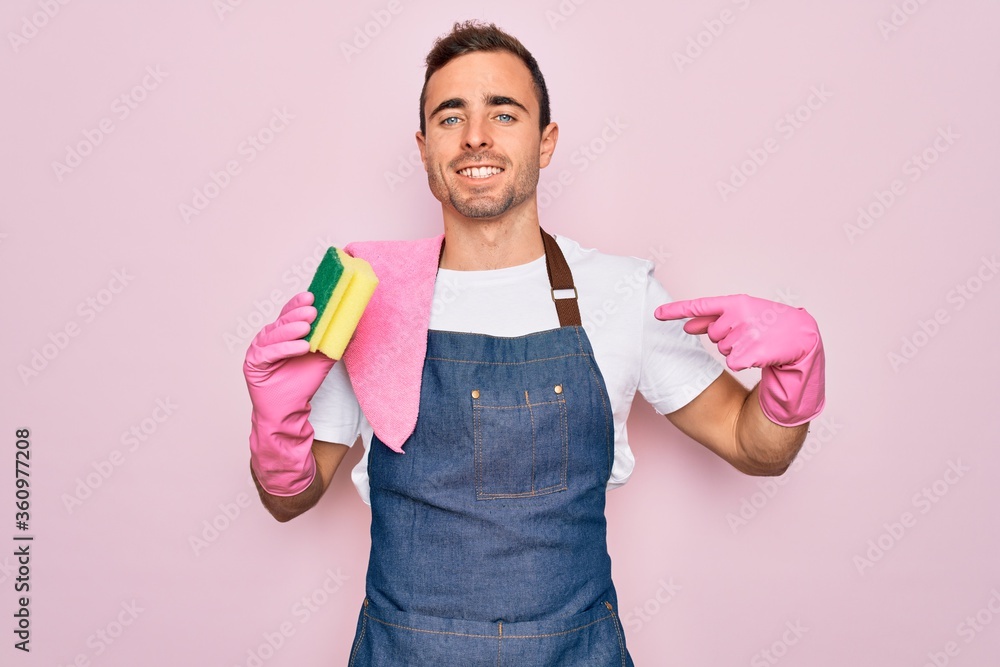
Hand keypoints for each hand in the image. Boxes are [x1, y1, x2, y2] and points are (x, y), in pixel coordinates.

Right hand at [244, 292, 335, 495]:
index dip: (298, 304)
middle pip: (281, 321)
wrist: (288, 412)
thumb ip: (335, 342)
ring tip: (307, 327)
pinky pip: (269, 353)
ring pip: (273, 335)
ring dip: (290, 329)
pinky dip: (284, 349)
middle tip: (314, 310)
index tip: (313, 296)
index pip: (289, 314)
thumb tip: (354, 326)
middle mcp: (268, 339)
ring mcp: (259, 350)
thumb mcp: (323, 360)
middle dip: (297, 314)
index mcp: (282, 334)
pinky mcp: (253, 365)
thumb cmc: (301, 384)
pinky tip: (300, 347)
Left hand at [655, 294, 824, 426]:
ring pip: (724, 350)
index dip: (676, 310)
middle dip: (728, 338)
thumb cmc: (770, 326)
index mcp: (737, 301)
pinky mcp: (753, 351)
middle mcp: (740, 314)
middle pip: (713, 335)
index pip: (700, 305)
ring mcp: (747, 332)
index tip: (656, 315)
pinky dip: (745, 363)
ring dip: (738, 351)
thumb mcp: (743, 317)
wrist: (803, 338)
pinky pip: (734, 363)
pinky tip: (762, 356)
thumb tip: (686, 326)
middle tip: (752, 335)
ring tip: (759, 343)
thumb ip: (713, 320)